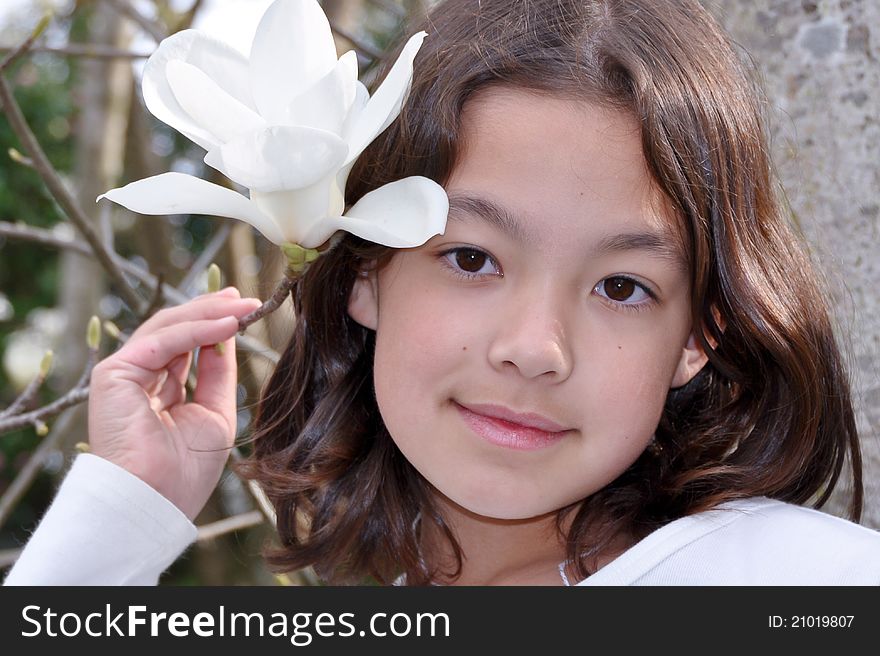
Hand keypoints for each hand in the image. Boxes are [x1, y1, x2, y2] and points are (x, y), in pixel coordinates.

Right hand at [87, 287, 261, 519]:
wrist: (156, 501)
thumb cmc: (184, 471)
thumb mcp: (214, 413)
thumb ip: (217, 373)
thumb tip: (229, 334)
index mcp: (158, 391)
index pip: (185, 344)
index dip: (212, 323)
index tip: (242, 308)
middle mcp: (138, 378)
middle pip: (175, 329)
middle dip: (211, 310)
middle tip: (244, 298)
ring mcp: (123, 373)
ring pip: (168, 328)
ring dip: (208, 313)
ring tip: (242, 305)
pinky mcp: (114, 373)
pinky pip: (164, 341)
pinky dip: (198, 329)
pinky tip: (228, 324)